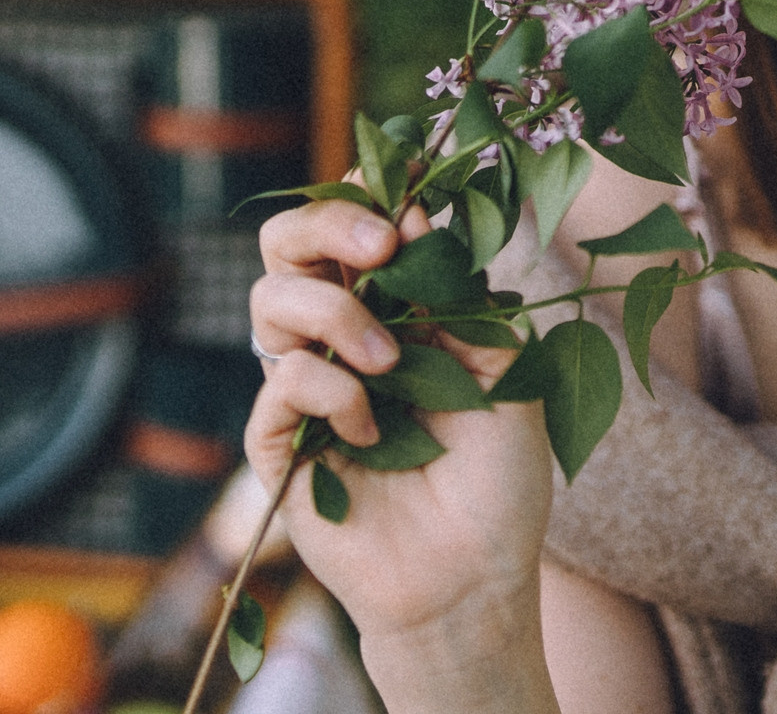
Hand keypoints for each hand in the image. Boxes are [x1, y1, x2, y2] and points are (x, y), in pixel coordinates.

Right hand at [246, 197, 557, 710]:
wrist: (474, 578)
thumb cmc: (497, 480)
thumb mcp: (507, 371)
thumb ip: (463, 297)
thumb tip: (419, 217)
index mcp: (389, 310)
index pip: (349, 228)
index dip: (364, 199)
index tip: (406, 202)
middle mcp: (336, 338)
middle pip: (283, 243)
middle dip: (325, 224)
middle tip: (380, 248)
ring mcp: (302, 389)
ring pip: (270, 301)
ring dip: (335, 313)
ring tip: (389, 362)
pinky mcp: (277, 445)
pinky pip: (279, 382)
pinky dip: (330, 391)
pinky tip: (372, 433)